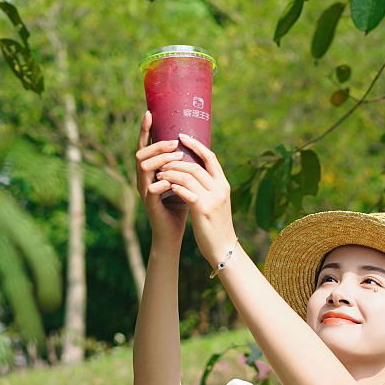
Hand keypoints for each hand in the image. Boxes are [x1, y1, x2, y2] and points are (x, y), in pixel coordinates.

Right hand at [135, 112, 187, 244]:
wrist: (175, 230)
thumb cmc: (180, 202)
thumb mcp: (182, 177)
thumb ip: (183, 161)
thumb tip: (194, 140)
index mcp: (150, 170)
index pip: (144, 145)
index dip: (145, 130)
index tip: (149, 113)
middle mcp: (143, 178)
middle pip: (140, 153)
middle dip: (158, 146)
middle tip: (175, 144)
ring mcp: (144, 190)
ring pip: (143, 167)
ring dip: (161, 160)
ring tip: (178, 159)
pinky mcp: (150, 204)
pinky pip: (151, 189)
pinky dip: (162, 183)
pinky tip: (171, 182)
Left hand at [156, 133, 236, 267]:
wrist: (223, 248)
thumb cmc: (216, 226)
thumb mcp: (216, 203)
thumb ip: (208, 187)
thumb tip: (194, 173)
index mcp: (223, 184)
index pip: (210, 157)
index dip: (196, 145)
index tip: (182, 136)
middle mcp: (220, 188)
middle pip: (196, 165)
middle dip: (176, 161)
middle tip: (162, 162)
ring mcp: (213, 198)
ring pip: (188, 176)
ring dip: (171, 173)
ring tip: (160, 174)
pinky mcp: (203, 209)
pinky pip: (186, 191)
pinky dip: (174, 186)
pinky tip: (166, 187)